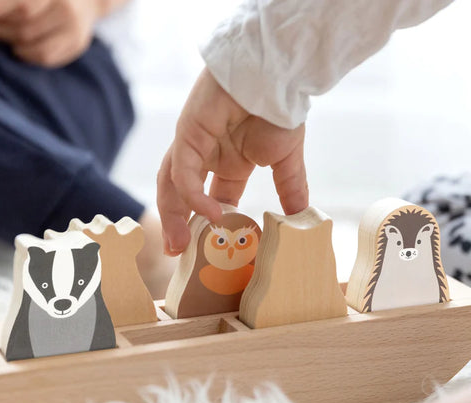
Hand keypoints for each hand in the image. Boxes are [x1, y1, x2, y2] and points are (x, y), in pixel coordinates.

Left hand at [0, 0, 100, 66]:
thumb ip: (17, 2)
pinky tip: (20, 48)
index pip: (26, 6)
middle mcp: (67, 10)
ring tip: (3, 37)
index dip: (4, 8)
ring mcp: (74, 30)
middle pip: (26, 29)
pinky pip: (47, 57)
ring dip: (14, 45)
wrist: (86, 0)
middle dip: (1, 30)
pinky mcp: (77, 45)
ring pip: (36, 48)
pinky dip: (28, 55)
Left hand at [157, 68, 307, 255]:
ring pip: (172, 185)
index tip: (210, 249)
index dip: (209, 224)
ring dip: (173, 215)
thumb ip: (290, 189)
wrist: (278, 77)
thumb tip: (302, 218)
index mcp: (228, 164)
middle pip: (182, 196)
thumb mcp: (287, 160)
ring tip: (179, 245)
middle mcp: (207, 157)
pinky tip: (211, 213)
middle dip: (179, 224)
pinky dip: (194, 194)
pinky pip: (184, 170)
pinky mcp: (188, 133)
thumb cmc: (280, 110)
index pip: (212, 199)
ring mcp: (194, 145)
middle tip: (179, 253)